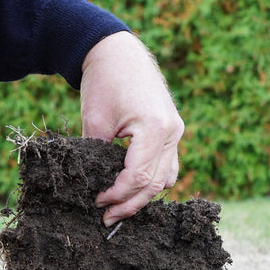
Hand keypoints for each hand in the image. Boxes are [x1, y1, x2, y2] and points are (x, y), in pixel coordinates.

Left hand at [80, 31, 184, 225]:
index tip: (96, 202)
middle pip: (155, 184)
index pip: (139, 177)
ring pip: (165, 179)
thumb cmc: (104, 81)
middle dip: (129, 204)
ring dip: (142, 197)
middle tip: (106, 218)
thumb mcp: (95, 120)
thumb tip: (93, 186)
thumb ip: (97, 155)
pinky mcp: (172, 131)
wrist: (118, 52)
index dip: (117, 195)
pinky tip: (133, 190)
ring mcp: (176, 132)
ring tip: (118, 208)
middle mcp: (172, 132)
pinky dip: (152, 182)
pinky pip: (168, 166)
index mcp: (156, 128)